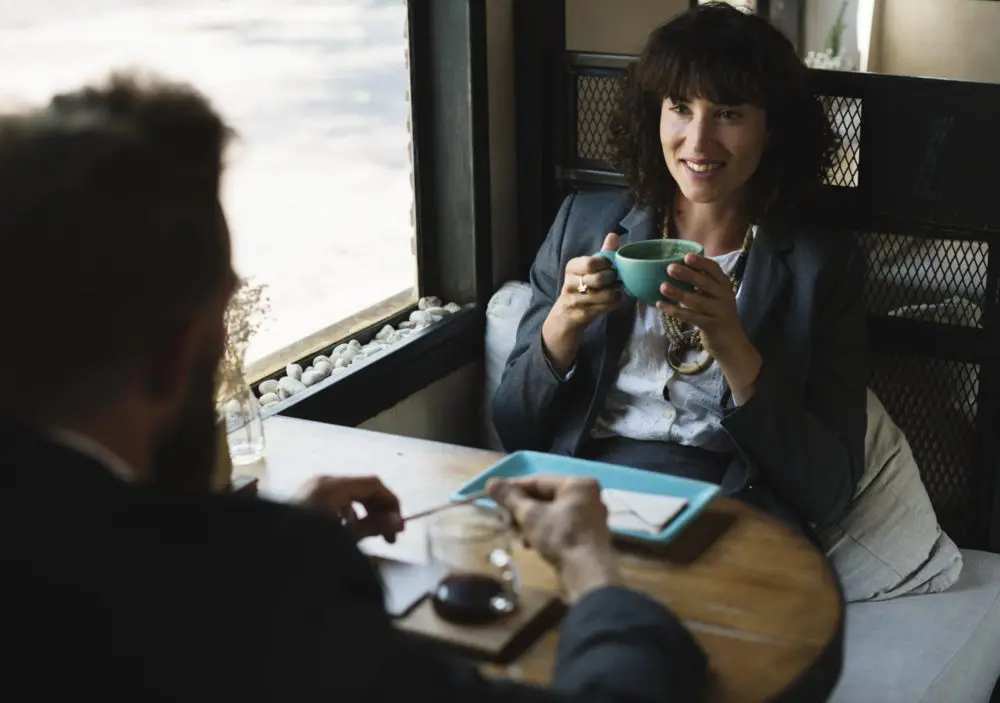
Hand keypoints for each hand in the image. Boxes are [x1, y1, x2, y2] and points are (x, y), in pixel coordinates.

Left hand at [297, 475, 403, 542]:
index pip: (373, 484)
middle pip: (363, 489)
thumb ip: (373, 527)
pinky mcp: (305, 501)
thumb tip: (396, 523)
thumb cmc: (308, 546)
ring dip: (367, 515)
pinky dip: (350, 515)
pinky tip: (352, 535)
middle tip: (392, 537)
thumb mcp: (345, 538)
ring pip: (350, 496)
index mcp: (333, 485)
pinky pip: (336, 502)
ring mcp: (312, 490)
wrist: (268, 558)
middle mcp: (323, 482)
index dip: (391, 503)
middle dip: (380, 511)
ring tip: (376, 539)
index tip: (400, 527)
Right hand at [487, 476, 618, 601]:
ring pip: (552, 513)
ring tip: (515, 534)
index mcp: (578, 484)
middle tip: (503, 516)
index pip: (538, 481)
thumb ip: (510, 498)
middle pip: (546, 497)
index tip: (492, 494)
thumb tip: (491, 483)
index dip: (513, 487)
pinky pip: (560, 526)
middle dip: (522, 509)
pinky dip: (544, 532)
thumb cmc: (560, 537)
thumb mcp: (530, 516)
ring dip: (530, 523)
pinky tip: (529, 544)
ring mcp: (590, 517)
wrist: (586, 575)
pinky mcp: (588, 536)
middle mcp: (588, 496)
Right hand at [541, 233, 620, 373]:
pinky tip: (615, 300)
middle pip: (599, 279)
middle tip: (616, 278)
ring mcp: (574, 300)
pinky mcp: (581, 314)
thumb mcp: (588, 269)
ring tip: (617, 289)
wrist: (566, 315)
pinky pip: (605, 307)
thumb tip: (614, 235)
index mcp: (572, 267)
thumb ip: (602, 253)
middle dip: (613, 279)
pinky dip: (614, 303)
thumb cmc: (581, 287)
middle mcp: (569, 283)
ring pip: (604, 294)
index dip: (606, 264)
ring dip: (615, 292)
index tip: (611, 265)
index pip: (591, 262)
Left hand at [657, 254, 762, 402]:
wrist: (731, 344)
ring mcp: (719, 311)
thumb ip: (703, 286)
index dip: (701, 262)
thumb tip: (677, 270)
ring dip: (678, 293)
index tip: (686, 256)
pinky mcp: (711, 325)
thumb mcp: (715, 298)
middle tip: (669, 268)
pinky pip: (690, 316)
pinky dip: (674, 311)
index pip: (714, 270)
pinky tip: (661, 306)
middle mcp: (724, 296)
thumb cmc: (717, 316)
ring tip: (662, 287)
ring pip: (696, 300)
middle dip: (687, 275)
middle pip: (704, 283)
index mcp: (725, 286)